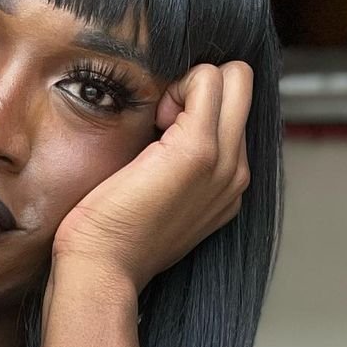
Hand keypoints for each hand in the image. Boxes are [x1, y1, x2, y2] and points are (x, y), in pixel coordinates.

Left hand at [52, 61, 253, 295]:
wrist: (102, 268)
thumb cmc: (113, 237)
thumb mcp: (158, 200)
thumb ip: (176, 167)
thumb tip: (165, 127)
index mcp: (226, 185)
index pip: (234, 113)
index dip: (198, 105)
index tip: (161, 131)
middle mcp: (235, 173)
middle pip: (244, 87)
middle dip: (203, 84)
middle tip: (163, 117)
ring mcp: (223, 162)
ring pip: (234, 77)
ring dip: (189, 87)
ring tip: (156, 126)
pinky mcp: (198, 150)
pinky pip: (207, 79)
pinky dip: (177, 86)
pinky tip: (153, 124)